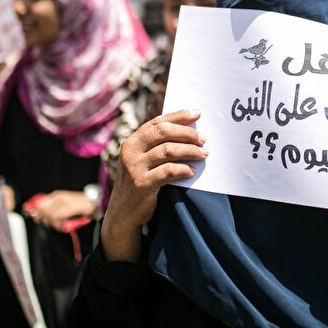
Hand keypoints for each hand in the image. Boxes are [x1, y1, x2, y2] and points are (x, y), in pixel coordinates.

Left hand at [25, 190, 96, 231]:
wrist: (94, 204)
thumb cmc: (79, 207)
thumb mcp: (63, 206)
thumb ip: (50, 208)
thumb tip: (35, 213)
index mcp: (56, 195)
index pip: (38, 202)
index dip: (33, 210)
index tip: (33, 217)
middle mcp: (59, 196)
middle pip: (42, 209)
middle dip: (43, 219)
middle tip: (51, 224)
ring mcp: (65, 201)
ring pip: (49, 214)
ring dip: (53, 223)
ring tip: (60, 226)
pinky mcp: (71, 207)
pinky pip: (58, 217)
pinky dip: (59, 224)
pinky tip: (64, 226)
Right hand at [101, 109, 206, 261]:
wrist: (123, 213)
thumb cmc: (140, 182)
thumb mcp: (142, 160)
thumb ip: (156, 145)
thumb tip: (188, 130)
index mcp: (133, 141)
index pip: (158, 122)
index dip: (179, 116)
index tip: (197, 114)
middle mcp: (131, 151)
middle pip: (163, 132)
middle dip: (187, 133)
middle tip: (203, 138)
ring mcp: (135, 167)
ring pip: (168, 150)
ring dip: (190, 150)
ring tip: (203, 154)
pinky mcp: (142, 184)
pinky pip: (168, 171)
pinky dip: (183, 169)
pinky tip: (192, 171)